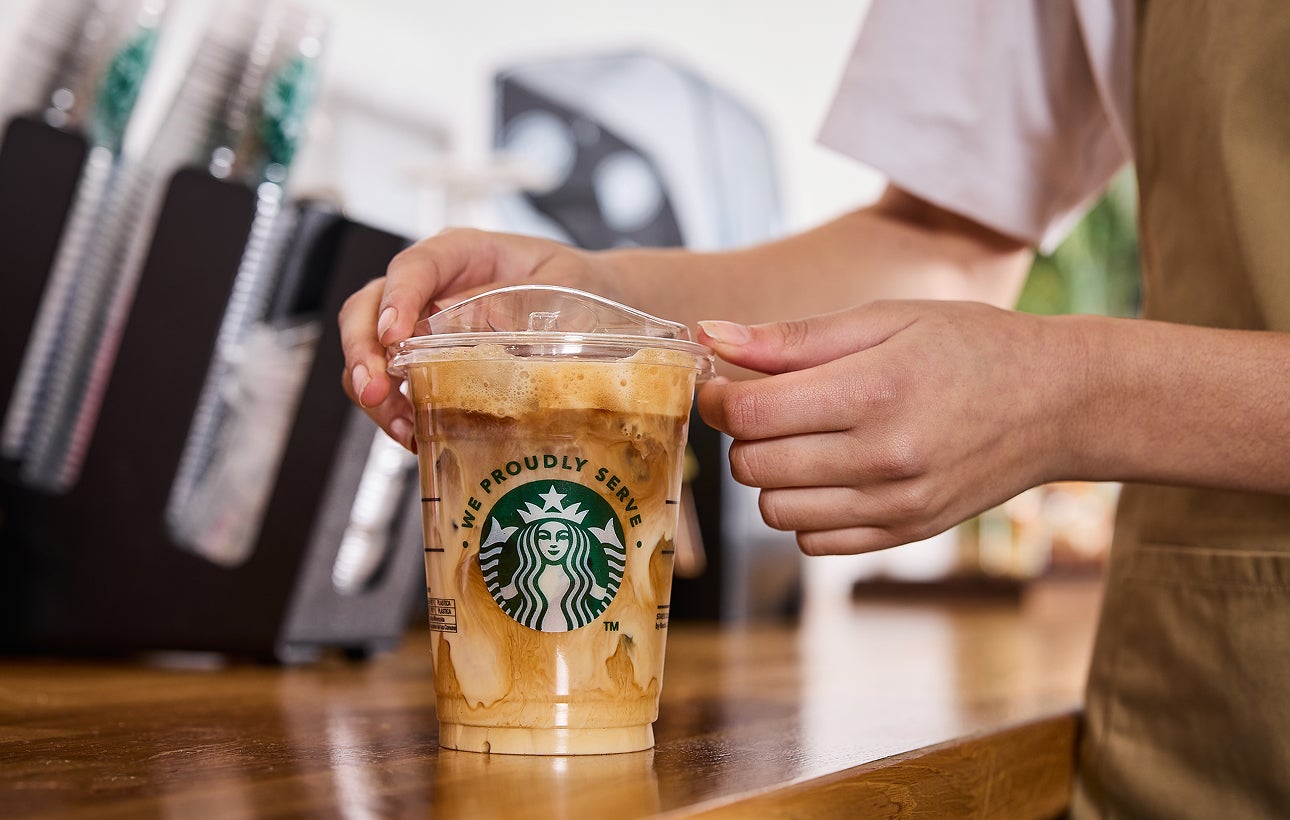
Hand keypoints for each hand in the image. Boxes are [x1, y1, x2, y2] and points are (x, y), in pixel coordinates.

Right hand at [338, 228, 611, 449]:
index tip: (393, 337)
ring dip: (374, 391)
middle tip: (375, 390)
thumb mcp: (562, 285)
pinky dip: (397, 411)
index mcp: (461, 253)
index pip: (413, 267)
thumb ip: (520, 301)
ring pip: (372, 350)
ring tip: (400, 426)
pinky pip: (396, 383)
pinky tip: (416, 435)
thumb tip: (475, 326)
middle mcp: (432, 285)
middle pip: (368, 307)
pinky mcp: (428, 360)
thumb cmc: (576, 284)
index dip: (396, 300)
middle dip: (363, 351)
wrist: (591, 301)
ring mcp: (423, 323)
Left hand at [696, 301, 1081, 554]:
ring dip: (770, 474)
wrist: (1061, 402)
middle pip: (753, 464)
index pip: (749, 414)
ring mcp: (896, 504)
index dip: (717, 398)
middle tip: (766, 404)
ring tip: (802, 438)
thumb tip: (711, 335)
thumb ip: (794, 337)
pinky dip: (804, 511)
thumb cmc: (971, 345)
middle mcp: (883, 457)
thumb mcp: (886, 317)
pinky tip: (830, 472)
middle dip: (742, 433)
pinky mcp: (906, 533)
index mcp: (874, 391)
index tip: (722, 383)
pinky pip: (813, 542)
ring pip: (775, 510)